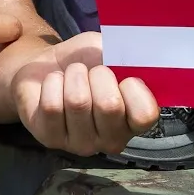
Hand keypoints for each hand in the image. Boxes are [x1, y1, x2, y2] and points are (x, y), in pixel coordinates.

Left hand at [9, 32, 160, 156]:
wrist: (48, 67)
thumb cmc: (87, 61)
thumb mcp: (112, 51)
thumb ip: (127, 55)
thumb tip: (136, 53)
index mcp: (134, 119)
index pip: (145, 115)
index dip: (134, 89)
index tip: (123, 76)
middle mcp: (111, 139)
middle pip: (109, 105)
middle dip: (98, 74)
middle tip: (92, 71)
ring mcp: (81, 143)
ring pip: (78, 102)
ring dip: (73, 76)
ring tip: (71, 75)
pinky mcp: (51, 140)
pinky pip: (52, 106)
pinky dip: (52, 83)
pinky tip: (54, 85)